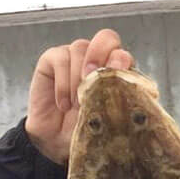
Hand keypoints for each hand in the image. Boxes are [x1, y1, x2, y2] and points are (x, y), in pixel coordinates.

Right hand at [25, 30, 134, 165]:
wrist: (57, 141)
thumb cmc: (87, 128)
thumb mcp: (108, 117)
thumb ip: (118, 98)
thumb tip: (127, 85)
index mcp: (116, 71)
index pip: (123, 53)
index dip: (120, 61)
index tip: (116, 77)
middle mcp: (97, 59)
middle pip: (106, 37)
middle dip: (101, 54)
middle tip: (91, 79)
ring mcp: (75, 57)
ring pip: (80, 48)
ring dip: (78, 78)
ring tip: (76, 105)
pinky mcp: (52, 59)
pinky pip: (60, 58)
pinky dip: (62, 83)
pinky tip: (63, 104)